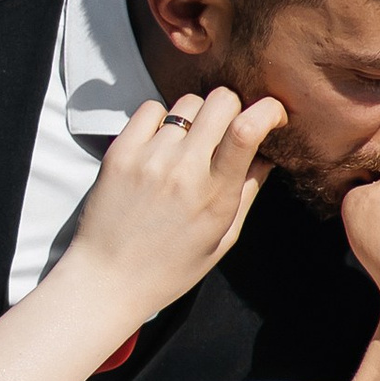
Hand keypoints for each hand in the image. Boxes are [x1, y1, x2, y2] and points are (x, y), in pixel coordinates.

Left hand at [68, 87, 285, 320]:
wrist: (106, 279)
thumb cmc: (169, 267)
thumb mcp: (222, 239)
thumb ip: (248, 192)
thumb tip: (268, 154)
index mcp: (216, 196)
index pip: (247, 129)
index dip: (267, 110)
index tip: (272, 115)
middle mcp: (184, 171)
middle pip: (221, 101)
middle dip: (233, 108)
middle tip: (225, 130)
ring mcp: (149, 159)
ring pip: (187, 103)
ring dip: (196, 118)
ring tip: (187, 147)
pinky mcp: (120, 153)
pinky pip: (150, 108)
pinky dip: (161, 120)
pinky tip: (159, 145)